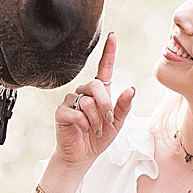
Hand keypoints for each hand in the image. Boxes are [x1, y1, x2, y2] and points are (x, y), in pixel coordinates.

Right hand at [52, 31, 134, 173]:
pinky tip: (82, 130)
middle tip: (108, 121)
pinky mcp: (61, 111)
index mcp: (99, 92)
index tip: (113, 36)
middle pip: (96, 86)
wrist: (82, 156)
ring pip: (88, 101)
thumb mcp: (117, 124)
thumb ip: (123, 107)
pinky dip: (84, 124)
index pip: (104, 68)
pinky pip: (76, 112)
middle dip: (106, 105)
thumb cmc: (99, 138)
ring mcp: (71, 101)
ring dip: (96, 119)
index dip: (108, 52)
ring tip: (95, 129)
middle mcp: (84, 92)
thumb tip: (130, 89)